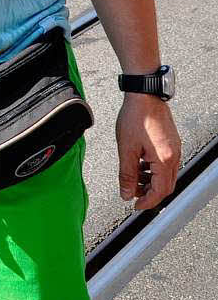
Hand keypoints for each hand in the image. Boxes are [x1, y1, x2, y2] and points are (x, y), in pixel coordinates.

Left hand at [116, 95, 180, 211]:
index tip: (135, 206)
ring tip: (134, 177)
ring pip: (166, 174)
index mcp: (164, 160)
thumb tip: (126, 193)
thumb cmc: (136, 116)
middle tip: (133, 193)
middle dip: (149, 192)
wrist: (144, 93)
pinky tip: (140, 163)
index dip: (147, 202)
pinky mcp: (171, 141)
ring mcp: (174, 148)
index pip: (160, 192)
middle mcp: (174, 155)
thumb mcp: (126, 148)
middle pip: (166, 185)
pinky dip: (153, 168)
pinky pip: (165, 163)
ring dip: (150, 180)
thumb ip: (126, 174)